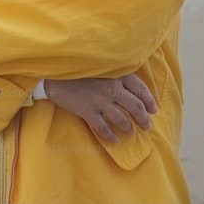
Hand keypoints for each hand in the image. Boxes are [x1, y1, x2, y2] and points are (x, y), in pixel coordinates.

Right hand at [43, 73, 157, 143]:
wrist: (50, 72)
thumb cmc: (74, 67)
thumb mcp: (97, 64)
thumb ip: (113, 72)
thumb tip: (127, 85)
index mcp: (116, 73)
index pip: (140, 88)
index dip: (149, 101)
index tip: (153, 109)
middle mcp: (111, 87)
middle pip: (135, 107)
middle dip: (144, 119)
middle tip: (146, 126)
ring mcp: (99, 100)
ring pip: (122, 119)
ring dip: (129, 128)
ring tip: (130, 131)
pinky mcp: (87, 110)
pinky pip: (103, 128)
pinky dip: (111, 136)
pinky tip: (114, 139)